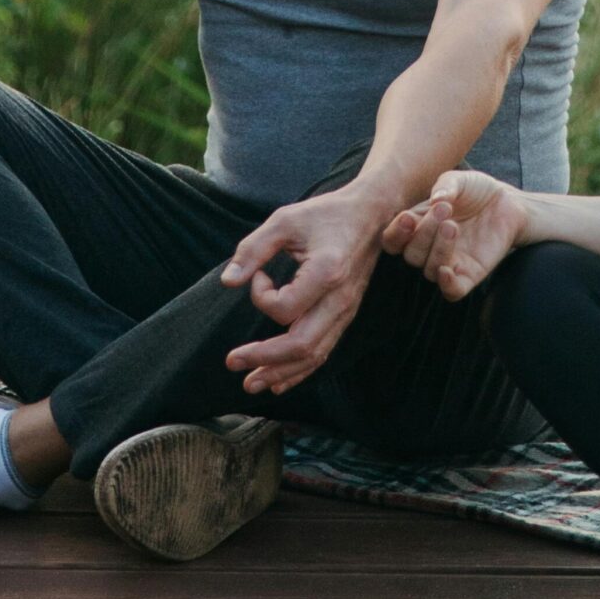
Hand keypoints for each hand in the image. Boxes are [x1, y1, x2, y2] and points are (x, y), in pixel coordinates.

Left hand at [219, 189, 389, 395]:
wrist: (372, 215)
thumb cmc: (327, 214)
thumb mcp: (285, 220)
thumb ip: (253, 249)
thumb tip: (228, 282)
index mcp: (327, 273)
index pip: (284, 307)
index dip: (260, 296)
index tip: (258, 274)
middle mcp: (340, 299)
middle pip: (301, 345)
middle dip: (264, 359)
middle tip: (231, 362)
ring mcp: (346, 311)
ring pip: (314, 355)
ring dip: (280, 372)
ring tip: (251, 384)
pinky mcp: (345, 315)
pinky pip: (324, 350)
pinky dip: (300, 370)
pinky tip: (280, 382)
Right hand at [379, 169, 528, 301]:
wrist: (507, 201)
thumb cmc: (476, 190)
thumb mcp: (459, 180)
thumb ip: (446, 185)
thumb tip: (436, 200)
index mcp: (417, 226)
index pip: (393, 241)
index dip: (395, 233)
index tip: (408, 218)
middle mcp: (429, 248)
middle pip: (412, 255)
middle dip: (424, 232)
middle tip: (444, 209)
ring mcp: (449, 262)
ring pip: (429, 270)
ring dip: (438, 249)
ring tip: (452, 225)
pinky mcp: (471, 274)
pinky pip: (452, 292)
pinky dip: (447, 285)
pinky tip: (447, 270)